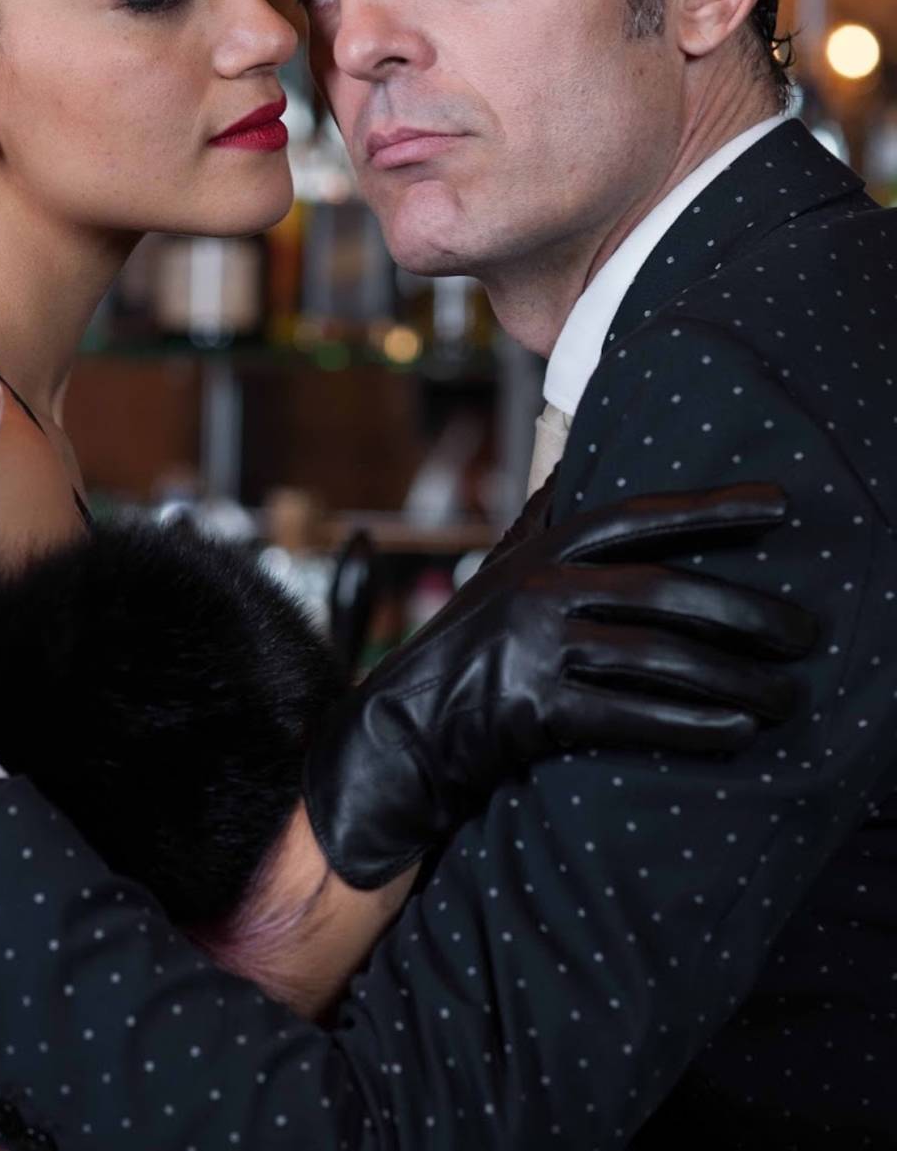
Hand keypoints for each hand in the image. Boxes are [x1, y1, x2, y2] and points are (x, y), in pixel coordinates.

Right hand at [303, 484, 818, 890]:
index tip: (781, 504)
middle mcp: (538, 588)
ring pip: (658, 654)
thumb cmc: (462, 653)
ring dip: (736, 678)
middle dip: (746, 610)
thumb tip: (565, 471)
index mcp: (540, 550)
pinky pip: (633, 715)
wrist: (398, 735)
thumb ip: (536, 526)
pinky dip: (694, 723)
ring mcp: (532, 646)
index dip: (711, 507)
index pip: (638, 515)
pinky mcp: (531, 708)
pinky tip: (737, 731)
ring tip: (787, 697)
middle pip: (663, 588)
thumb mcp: (496, 574)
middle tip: (806, 632)